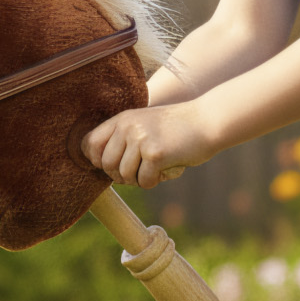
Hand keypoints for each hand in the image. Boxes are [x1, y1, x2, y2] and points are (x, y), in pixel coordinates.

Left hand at [86, 102, 214, 187]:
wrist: (208, 120)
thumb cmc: (177, 128)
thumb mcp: (145, 124)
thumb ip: (123, 139)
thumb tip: (100, 166)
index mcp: (122, 118)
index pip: (90, 143)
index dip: (98, 160)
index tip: (114, 165)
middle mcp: (127, 126)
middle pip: (106, 165)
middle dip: (121, 175)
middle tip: (140, 171)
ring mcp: (141, 139)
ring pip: (124, 176)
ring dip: (140, 179)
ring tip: (156, 168)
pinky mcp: (155, 154)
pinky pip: (144, 181)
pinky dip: (155, 181)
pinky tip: (167, 169)